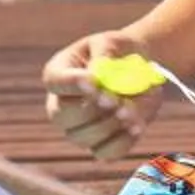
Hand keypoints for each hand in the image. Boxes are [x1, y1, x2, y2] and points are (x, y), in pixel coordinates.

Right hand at [43, 29, 163, 160]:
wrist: (139, 72)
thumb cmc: (119, 52)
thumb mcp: (112, 42)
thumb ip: (105, 55)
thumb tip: (99, 75)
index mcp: (58, 72)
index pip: (55, 82)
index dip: (72, 84)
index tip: (94, 82)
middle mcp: (60, 104)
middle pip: (62, 116)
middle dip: (91, 109)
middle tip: (115, 101)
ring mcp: (77, 128)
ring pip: (84, 137)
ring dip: (111, 125)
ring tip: (132, 111)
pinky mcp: (98, 145)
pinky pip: (105, 152)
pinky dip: (122, 141)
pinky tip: (136, 126)